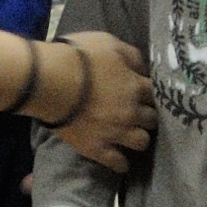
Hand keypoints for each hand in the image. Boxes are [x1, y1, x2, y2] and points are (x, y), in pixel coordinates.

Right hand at [48, 30, 155, 172]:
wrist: (51, 82)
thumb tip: (142, 68)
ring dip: (139, 138)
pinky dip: (121, 164)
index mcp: (136, 86)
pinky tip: (121, 163)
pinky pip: (116, 163)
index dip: (150, 93)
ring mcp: (115, 133)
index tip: (146, 94)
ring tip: (132, 136)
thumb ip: (131, 55)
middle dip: (148, 116)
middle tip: (139, 114)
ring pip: (141, 142)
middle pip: (152, 119)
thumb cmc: (79, 57)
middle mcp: (131, 112)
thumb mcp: (109, 43)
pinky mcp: (97, 148)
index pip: (155, 93)